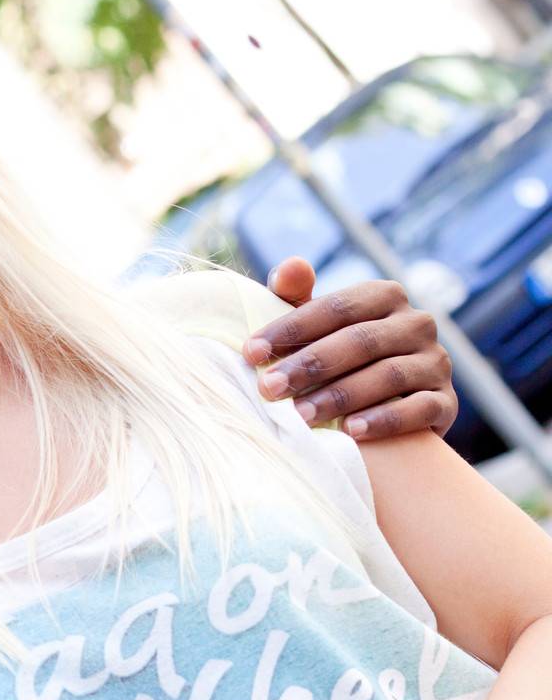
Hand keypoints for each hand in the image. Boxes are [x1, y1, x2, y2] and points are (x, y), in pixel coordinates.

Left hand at [244, 257, 457, 439]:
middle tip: (269, 388)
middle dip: (309, 366)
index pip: (335, 308)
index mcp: (385, 296)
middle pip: (360, 341)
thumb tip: (289, 267)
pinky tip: (350, 432)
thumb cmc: (339, 355)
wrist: (388, 405)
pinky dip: (384, 420)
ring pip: (388, 375)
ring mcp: (436, 362)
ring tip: (300, 416)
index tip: (251, 352)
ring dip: (339, 396)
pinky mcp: (448, 401)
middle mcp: (417, 323)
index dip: (290, 329)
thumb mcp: (318, 324)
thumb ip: (298, 295)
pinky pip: (420, 409)